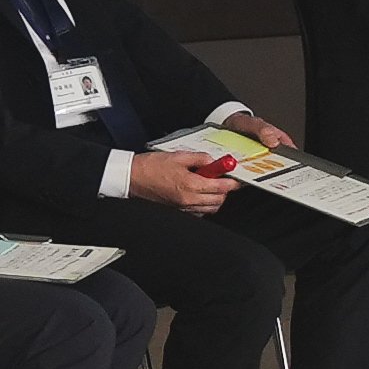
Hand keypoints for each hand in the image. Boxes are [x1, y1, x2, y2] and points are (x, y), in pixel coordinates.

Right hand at [122, 148, 237, 210]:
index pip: (221, 187)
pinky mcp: (178, 211)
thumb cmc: (150, 167)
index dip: (233, 182)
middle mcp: (189, 199)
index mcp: (190, 184)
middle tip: (223, 178)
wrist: (132, 178)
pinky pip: (200, 212)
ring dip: (216, 198)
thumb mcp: (178, 156)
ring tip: (210, 185)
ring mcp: (184, 207)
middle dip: (225, 190)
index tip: (237, 177)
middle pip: (219, 200)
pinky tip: (200, 194)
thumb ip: (200, 158)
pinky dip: (205, 205)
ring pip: (211, 208)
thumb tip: (214, 161)